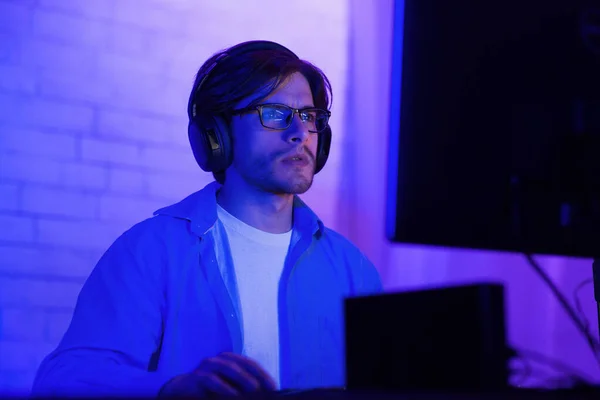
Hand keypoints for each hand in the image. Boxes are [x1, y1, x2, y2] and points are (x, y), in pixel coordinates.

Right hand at [159, 352, 276, 397]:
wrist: (182, 392)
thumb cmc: (211, 390)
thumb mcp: (229, 387)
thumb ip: (243, 389)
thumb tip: (263, 395)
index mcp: (230, 361)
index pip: (250, 364)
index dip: (263, 374)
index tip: (274, 387)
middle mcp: (219, 359)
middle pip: (241, 364)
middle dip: (255, 375)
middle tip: (265, 388)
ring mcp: (207, 366)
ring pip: (227, 367)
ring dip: (242, 378)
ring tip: (253, 389)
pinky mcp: (196, 377)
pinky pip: (211, 380)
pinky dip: (224, 387)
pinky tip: (233, 395)